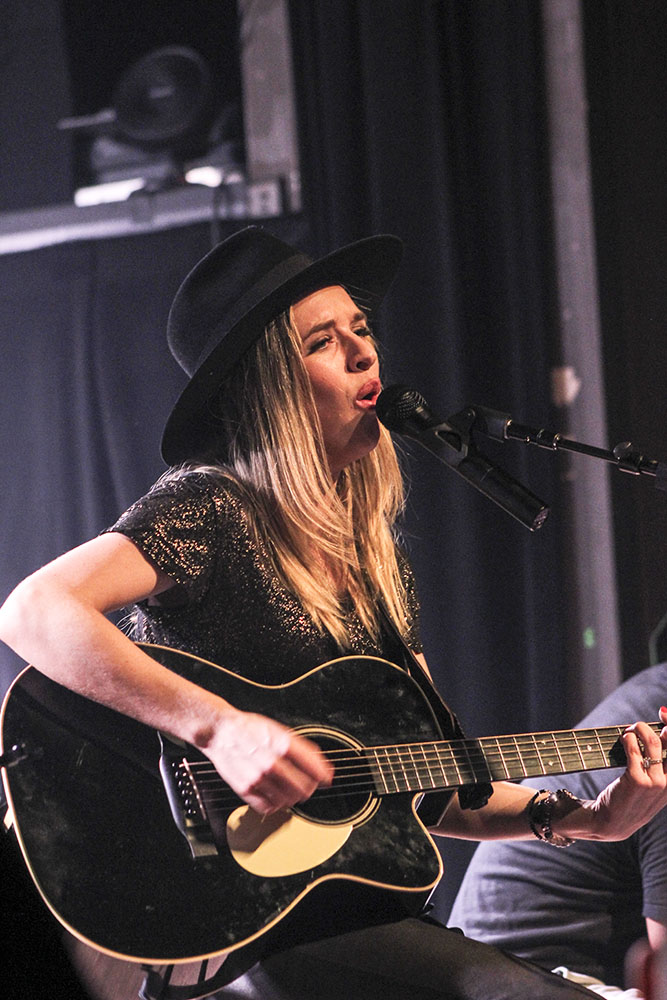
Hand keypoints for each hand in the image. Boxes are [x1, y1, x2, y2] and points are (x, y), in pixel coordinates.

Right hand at [206, 709, 332, 814]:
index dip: (323, 775)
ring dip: (293, 797)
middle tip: (307, 784)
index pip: (313, 768)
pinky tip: (275, 795)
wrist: (221, 732)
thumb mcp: (280, 729)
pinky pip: (269, 807)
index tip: (326, 779)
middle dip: (309, 787)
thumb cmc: (250, 729)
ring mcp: (258, 778)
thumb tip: (321, 764)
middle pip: (304, 788)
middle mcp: (272, 762)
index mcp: (282, 744)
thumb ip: (301, 747)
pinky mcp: (246, 789)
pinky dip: (276, 805)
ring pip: (288, 800)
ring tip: (290, 789)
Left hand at [584, 707, 666, 840]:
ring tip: (629, 732)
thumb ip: (660, 761)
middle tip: (641, 725)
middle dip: (660, 723)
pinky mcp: (637, 780)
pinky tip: (623, 739)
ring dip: (638, 729)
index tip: (662, 712)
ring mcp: (655, 783)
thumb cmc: (632, 799)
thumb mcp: (653, 784)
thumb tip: (662, 729)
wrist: (612, 823)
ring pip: (651, 741)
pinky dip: (627, 738)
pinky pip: (633, 749)